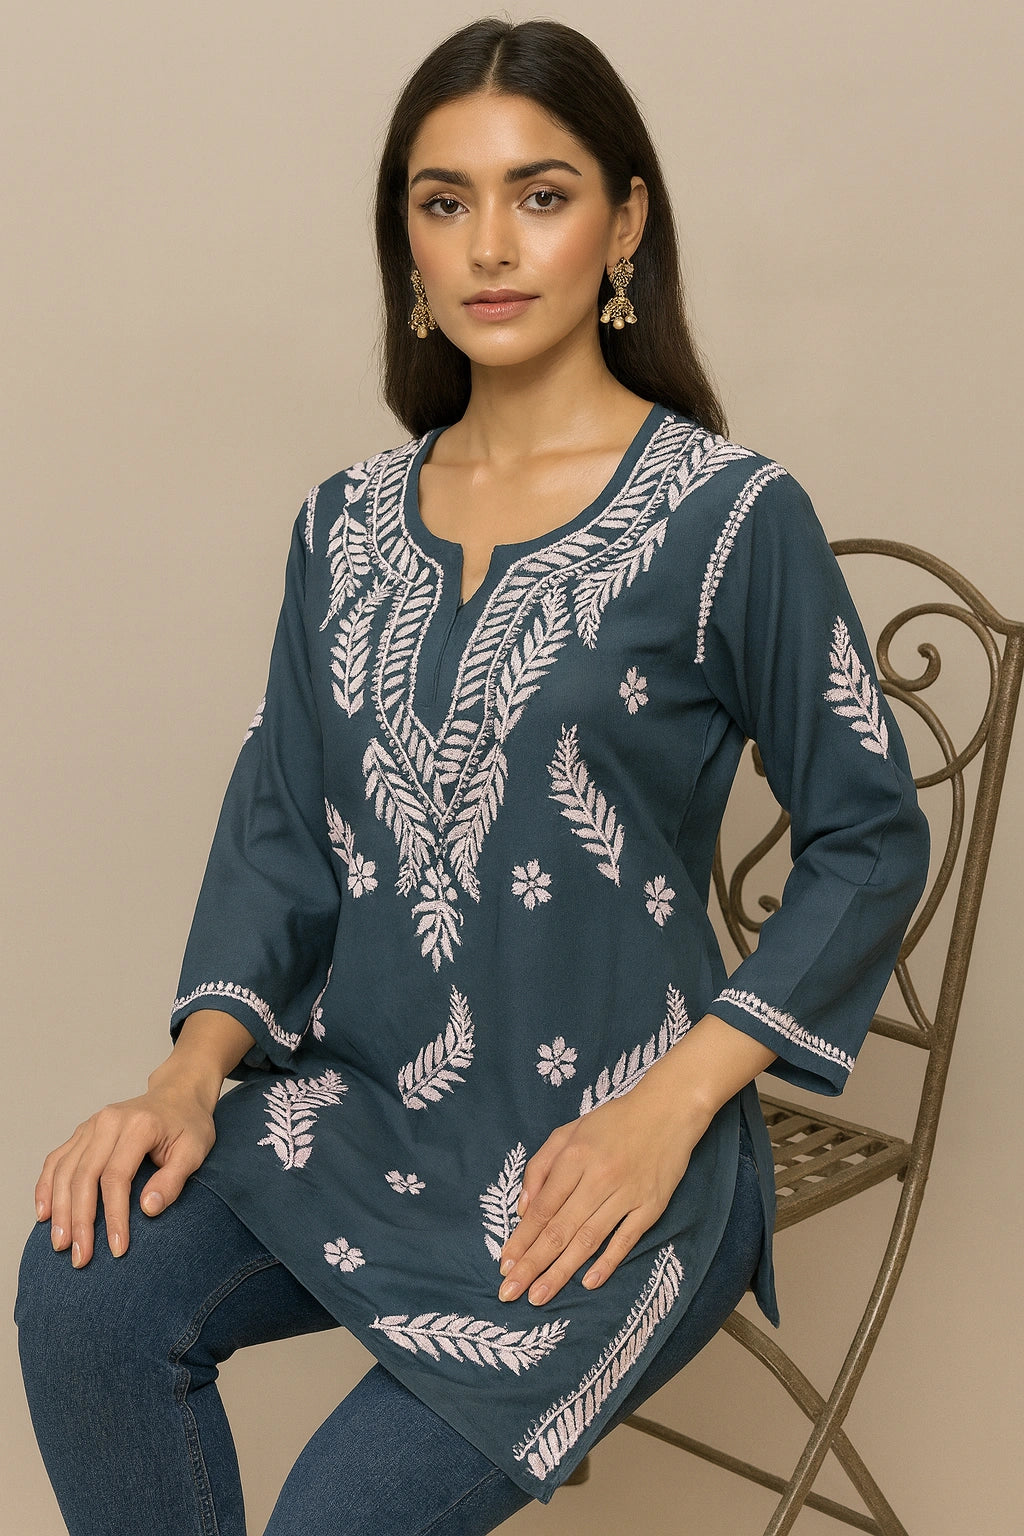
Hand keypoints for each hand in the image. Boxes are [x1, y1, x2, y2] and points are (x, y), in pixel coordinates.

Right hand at [34, 1081, 216, 1268]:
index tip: (117, 1248)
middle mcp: (109, 1121)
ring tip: (60, 1245)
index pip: (116, 1177)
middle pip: (84, 1176)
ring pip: (65, 1170)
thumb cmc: (189, 1125)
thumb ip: (173, 1180)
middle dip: (80, 1221)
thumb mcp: (194, 1151)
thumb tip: (147, 1209)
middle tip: (80, 1257)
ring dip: (60, 1210)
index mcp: (139, 1125)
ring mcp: (92, 1124)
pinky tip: (44, 1214)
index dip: (113, 1216)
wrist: (178, 1093)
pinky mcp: (83, 1130)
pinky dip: (46, 1186)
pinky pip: (56, 1159)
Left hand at [495, 1082, 707, 1306]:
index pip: (542, 1208)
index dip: (522, 1239)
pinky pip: (625, 1239)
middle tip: (509, 1292)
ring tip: (538, 1296)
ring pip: (588, 1239)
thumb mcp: (569, 1131)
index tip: (504, 1266)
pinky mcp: (651, 1207)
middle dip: (532, 1264)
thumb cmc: (613, 1122)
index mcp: (574, 1156)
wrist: (668, 1110)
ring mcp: (626, 1194)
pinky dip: (607, 1262)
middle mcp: (598, 1177)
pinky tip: (588, 1282)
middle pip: (560, 1229)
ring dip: (561, 1272)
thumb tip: (523, 1210)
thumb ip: (541, 1166)